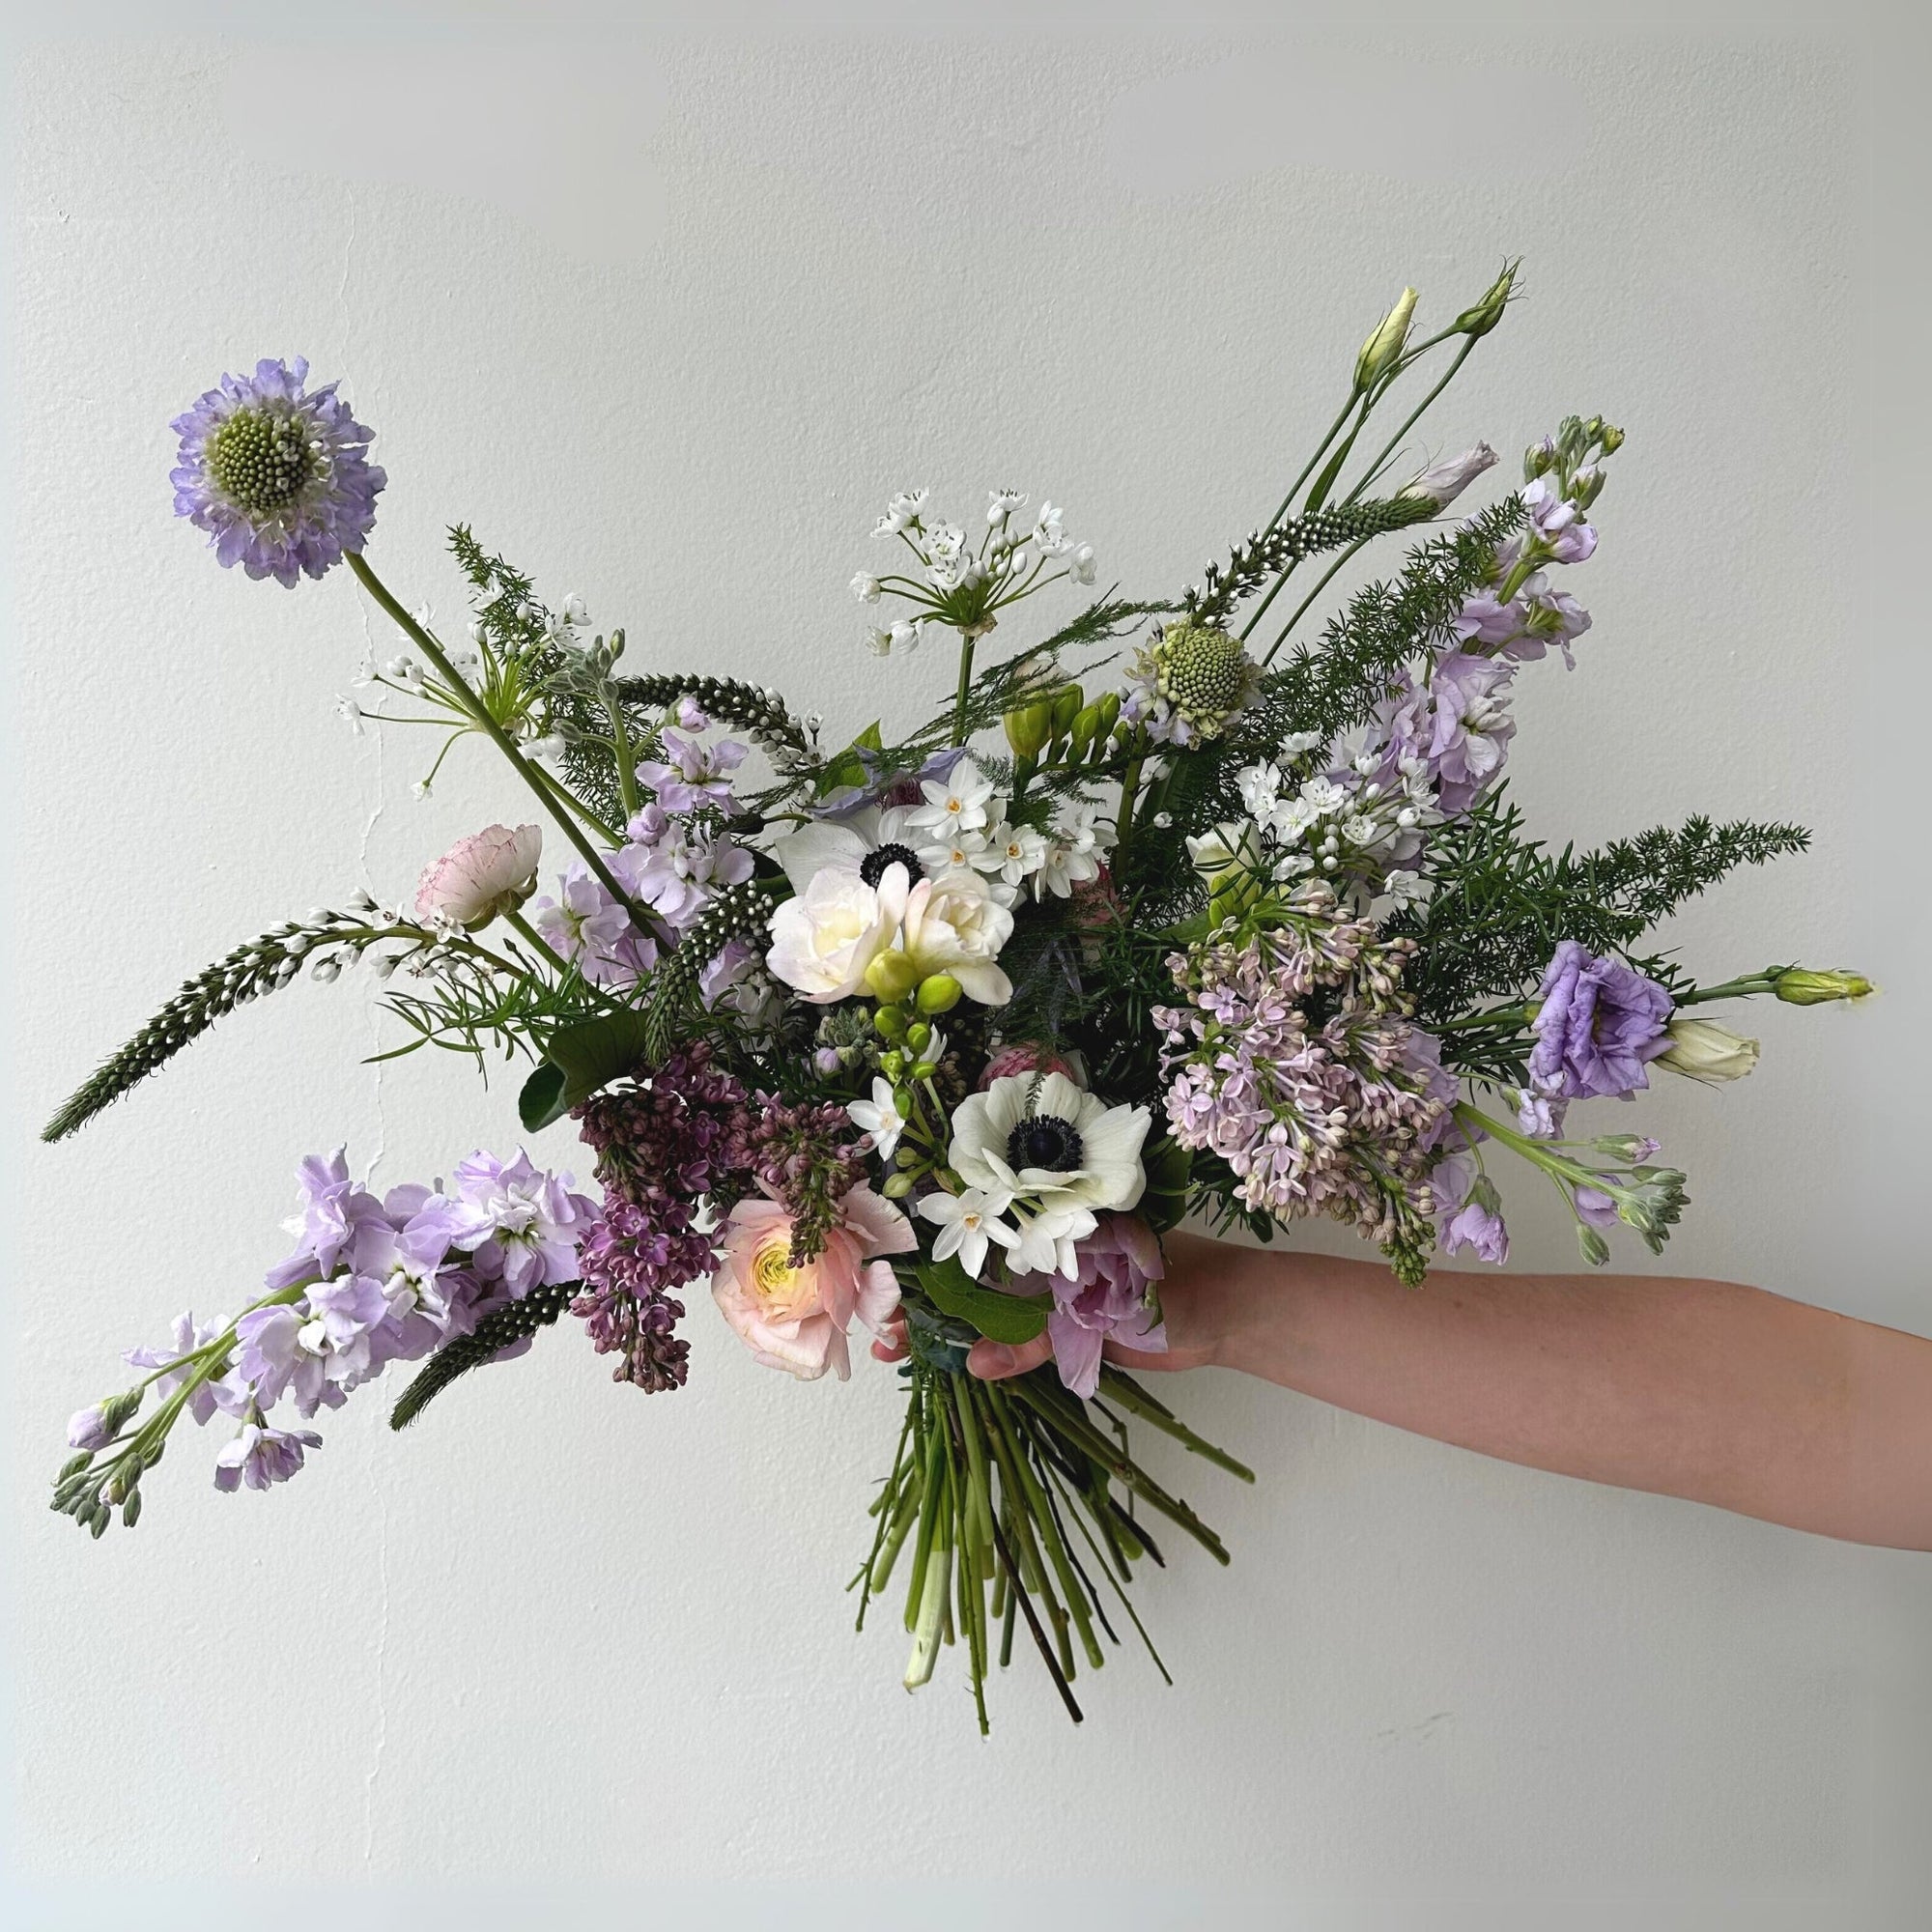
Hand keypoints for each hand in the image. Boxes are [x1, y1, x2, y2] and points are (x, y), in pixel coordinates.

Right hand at [871, 1231, 1228, 1380]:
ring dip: (948, 1329)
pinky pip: (1019, 1341)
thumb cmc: (1182, 1285)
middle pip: (973, 1275)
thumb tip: (977, 1363)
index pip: (980, 1236)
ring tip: (899, 1350)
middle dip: (927, 1299)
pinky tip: (954, 1365)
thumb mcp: (1105, 1304)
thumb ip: (1042, 1335)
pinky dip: (988, 1354)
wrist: (1234, 1316)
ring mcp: (1057, 1291)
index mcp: (1055, 1226)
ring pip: (988, 1310)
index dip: (933, 1261)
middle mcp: (1048, 1253)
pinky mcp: (1071, 1327)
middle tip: (884, 1332)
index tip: (892, 1286)